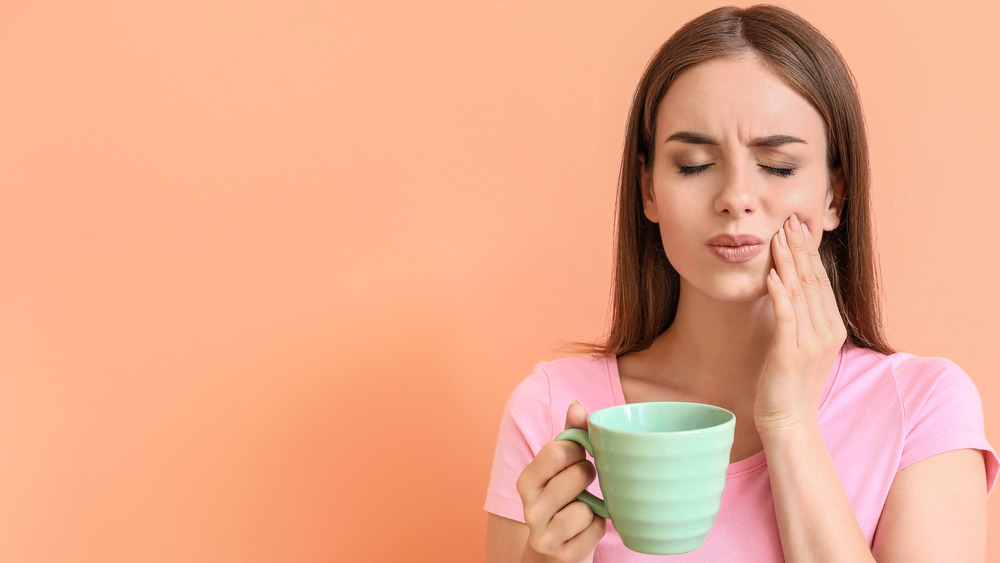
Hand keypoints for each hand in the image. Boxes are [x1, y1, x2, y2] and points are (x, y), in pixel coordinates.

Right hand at [515, 400, 605, 561]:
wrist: (552, 555)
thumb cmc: (561, 502)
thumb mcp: (560, 469)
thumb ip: (569, 435)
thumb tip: (577, 404)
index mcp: (526, 481)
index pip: (558, 451)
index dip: (578, 449)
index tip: (579, 455)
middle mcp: (529, 508)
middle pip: (577, 475)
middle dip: (589, 475)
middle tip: (584, 482)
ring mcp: (544, 534)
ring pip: (586, 507)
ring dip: (594, 506)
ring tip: (584, 508)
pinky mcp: (563, 554)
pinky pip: (595, 530)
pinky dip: (597, 528)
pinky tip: (585, 530)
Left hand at [755, 214, 847, 434]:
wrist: (789, 422)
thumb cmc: (788, 385)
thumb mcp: (800, 345)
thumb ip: (800, 319)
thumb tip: (788, 289)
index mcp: (832, 328)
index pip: (820, 282)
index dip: (808, 253)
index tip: (796, 229)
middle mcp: (826, 331)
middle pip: (813, 281)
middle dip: (800, 249)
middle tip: (789, 221)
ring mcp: (810, 342)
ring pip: (800, 293)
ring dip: (788, 262)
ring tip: (778, 237)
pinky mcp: (791, 353)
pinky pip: (786, 316)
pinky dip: (779, 293)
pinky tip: (771, 274)